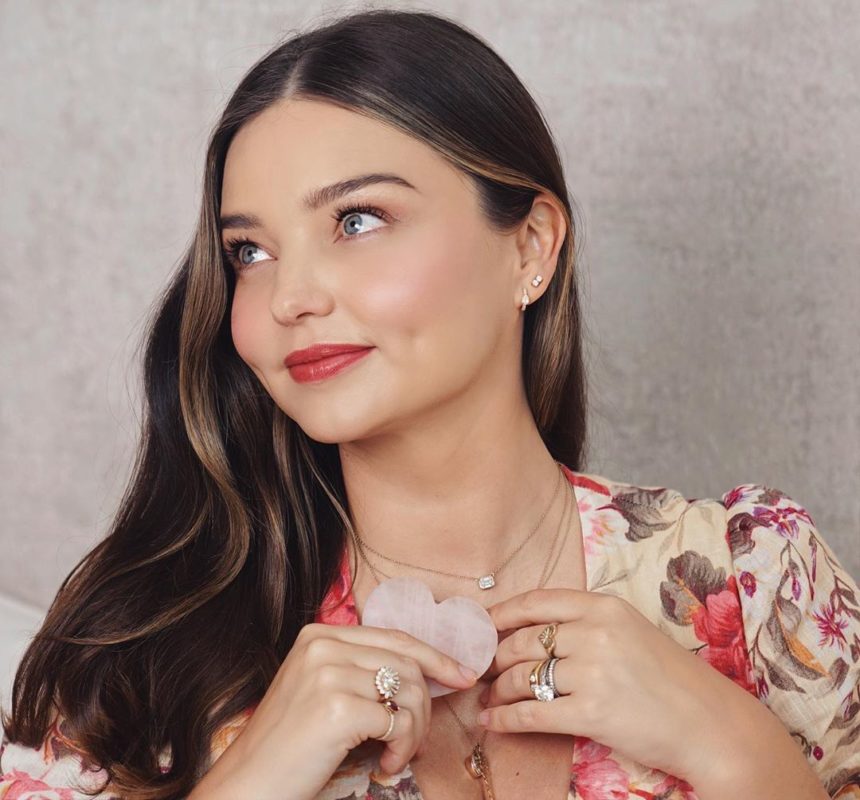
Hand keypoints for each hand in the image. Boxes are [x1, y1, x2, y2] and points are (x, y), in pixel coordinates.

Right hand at [191, 623, 477, 799]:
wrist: (248, 784)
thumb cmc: (287, 745)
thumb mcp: (318, 688)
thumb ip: (359, 669)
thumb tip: (424, 671)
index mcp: (318, 634)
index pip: (393, 636)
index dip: (434, 655)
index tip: (461, 674)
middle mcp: (322, 645)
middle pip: (407, 662)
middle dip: (425, 704)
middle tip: (416, 740)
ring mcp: (329, 673)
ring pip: (408, 691)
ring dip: (414, 730)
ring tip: (395, 756)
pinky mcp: (338, 707)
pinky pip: (398, 721)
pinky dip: (402, 748)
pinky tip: (384, 766)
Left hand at [478, 588, 746, 781]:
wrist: (711, 725)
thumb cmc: (672, 680)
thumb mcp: (632, 631)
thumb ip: (588, 624)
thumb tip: (534, 630)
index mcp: (606, 607)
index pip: (538, 601)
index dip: (503, 612)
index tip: (482, 623)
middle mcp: (596, 633)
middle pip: (524, 640)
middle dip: (495, 657)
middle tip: (482, 669)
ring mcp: (593, 672)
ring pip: (523, 677)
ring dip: (498, 690)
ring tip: (489, 698)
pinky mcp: (591, 713)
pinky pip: (531, 714)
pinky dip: (504, 719)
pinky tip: (492, 722)